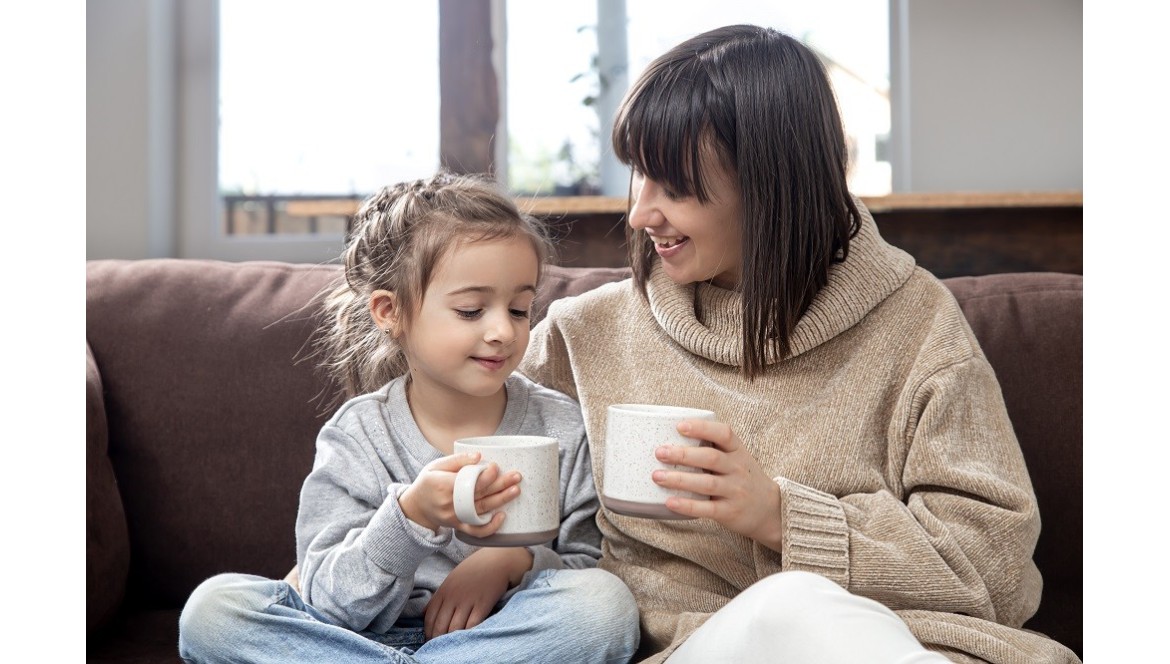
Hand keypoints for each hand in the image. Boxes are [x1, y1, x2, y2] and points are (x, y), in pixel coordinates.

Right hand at [398, 452, 521, 537]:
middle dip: (500, 485)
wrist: (415, 508)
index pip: (469, 481)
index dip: (485, 475)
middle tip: (517, 477)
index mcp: (444, 485)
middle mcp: (450, 503)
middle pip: (479, 494)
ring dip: (501, 501)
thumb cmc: (428, 482)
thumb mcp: (436, 466)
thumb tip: (479, 455)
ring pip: (481, 510)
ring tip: (515, 490)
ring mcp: (454, 517)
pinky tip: (502, 517)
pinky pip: (475, 531)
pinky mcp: (458, 526)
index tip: (497, 466)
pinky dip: (490, 527)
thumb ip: (457, 460)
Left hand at [424, 547, 533, 638]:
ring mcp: (468, 601)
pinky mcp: (483, 604)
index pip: (429, 617)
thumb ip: (438, 597)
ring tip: (454, 644)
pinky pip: (472, 625)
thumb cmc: (474, 570)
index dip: (428, 632)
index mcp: (444, 591)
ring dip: (453, 639)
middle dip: (438, 639)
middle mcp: (453, 597)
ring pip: (455, 628)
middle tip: (440, 646)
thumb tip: (424, 613)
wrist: (497, 560)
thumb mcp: (452, 579)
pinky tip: (468, 636)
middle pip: (440, 626)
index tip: (430, 639)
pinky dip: (469, 633)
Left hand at [652, 419, 783, 551]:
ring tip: (657, 476)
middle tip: (660, 452)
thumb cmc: (742, 478)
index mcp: (738, 451)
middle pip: (711, 458)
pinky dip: (687, 505)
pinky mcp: (729, 512)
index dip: (702, 428)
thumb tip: (671, 438)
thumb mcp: (736, 458)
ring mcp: (735, 491)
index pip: (724, 434)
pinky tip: (669, 502)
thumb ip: (714, 448)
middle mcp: (738, 469)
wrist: (770, 509)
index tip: (680, 426)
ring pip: (707, 483)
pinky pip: (707, 508)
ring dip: (680, 479)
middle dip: (683, 454)